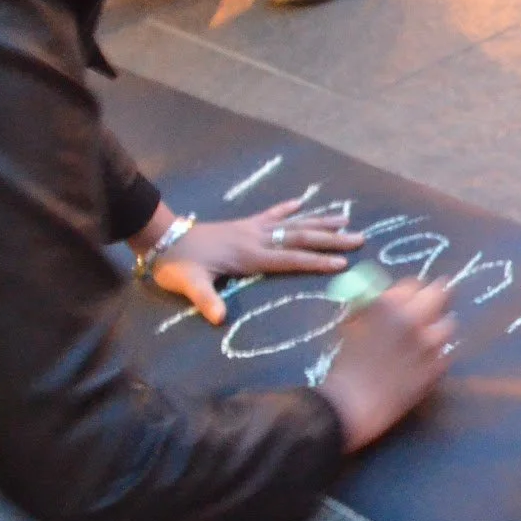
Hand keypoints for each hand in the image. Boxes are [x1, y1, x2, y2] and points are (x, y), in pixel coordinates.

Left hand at [139, 200, 365, 323]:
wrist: (161, 238)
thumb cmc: (177, 264)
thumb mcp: (188, 284)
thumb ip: (205, 299)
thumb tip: (219, 318)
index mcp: (248, 255)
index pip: (289, 258)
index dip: (316, 261)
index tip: (343, 263)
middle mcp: (256, 238)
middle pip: (300, 237)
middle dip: (331, 239)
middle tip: (360, 238)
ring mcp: (251, 228)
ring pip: (292, 223)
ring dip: (319, 221)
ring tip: (346, 217)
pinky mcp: (243, 224)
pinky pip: (270, 214)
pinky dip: (287, 208)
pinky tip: (301, 202)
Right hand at [316, 279, 454, 451]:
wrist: (351, 404)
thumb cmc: (345, 365)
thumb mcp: (352, 327)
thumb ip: (371, 307)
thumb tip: (385, 295)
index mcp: (388, 306)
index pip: (413, 284)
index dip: (415, 290)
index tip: (416, 295)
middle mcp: (412, 319)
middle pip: (438, 295)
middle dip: (437, 297)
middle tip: (436, 302)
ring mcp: (428, 344)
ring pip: (448, 324)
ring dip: (440, 327)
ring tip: (431, 335)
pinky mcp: (437, 368)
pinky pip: (447, 353)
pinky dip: (440, 353)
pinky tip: (427, 360)